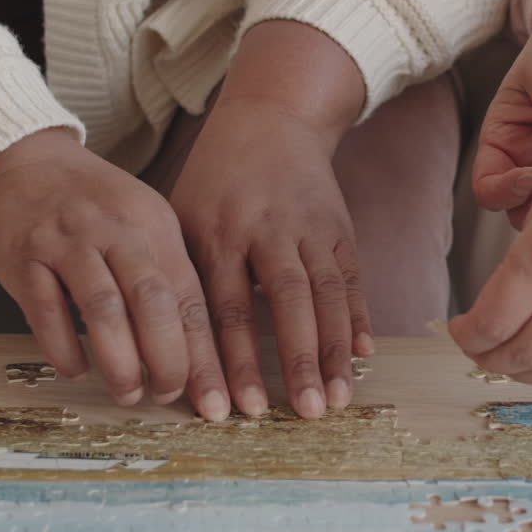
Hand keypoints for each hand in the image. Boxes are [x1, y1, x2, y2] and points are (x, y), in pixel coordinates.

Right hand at [0, 129, 219, 408]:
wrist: (19, 159)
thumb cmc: (89, 203)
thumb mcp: (141, 220)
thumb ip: (168, 273)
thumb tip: (199, 349)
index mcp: (155, 224)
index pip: (190, 296)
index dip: (204, 353)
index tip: (212, 396)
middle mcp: (116, 230)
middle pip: (154, 303)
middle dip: (167, 360)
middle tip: (168, 394)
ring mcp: (68, 241)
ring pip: (104, 309)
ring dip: (120, 361)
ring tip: (128, 393)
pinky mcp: (25, 256)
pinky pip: (47, 311)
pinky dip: (65, 348)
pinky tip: (77, 369)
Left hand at [170, 20, 372, 419]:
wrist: (272, 119)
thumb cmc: (215, 181)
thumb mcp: (182, 214)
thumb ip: (183, 275)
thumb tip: (168, 351)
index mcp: (218, 231)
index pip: (225, 307)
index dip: (233, 360)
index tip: (234, 408)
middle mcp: (267, 229)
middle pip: (287, 301)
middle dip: (298, 360)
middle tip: (304, 413)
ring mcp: (309, 227)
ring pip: (327, 293)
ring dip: (334, 349)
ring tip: (337, 398)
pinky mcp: (339, 227)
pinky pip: (351, 278)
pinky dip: (358, 317)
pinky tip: (362, 356)